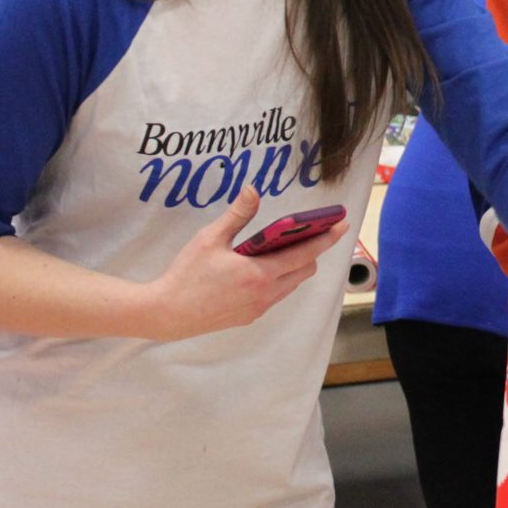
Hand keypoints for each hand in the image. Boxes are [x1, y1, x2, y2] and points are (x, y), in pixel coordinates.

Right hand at [143, 186, 347, 340]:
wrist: (166, 313)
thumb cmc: (187, 274)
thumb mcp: (210, 239)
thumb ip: (237, 215)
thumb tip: (253, 190)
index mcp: (260, 274)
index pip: (305, 254)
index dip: (326, 238)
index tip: (342, 225)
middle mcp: (265, 294)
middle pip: (304, 270)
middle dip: (311, 251)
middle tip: (307, 232)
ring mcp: (258, 308)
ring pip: (290, 284)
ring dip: (294, 266)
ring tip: (283, 247)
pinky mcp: (249, 317)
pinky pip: (275, 295)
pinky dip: (278, 279)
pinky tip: (260, 267)